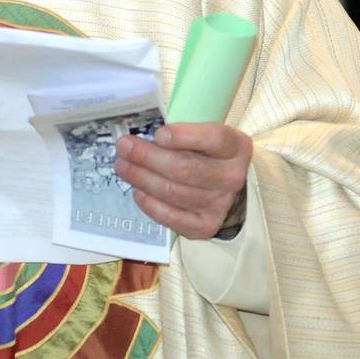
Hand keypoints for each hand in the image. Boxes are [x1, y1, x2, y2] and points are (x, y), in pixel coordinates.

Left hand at [115, 122, 251, 239]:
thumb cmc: (212, 157)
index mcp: (236, 147)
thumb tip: (146, 132)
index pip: (213, 138)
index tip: (158, 133)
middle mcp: (231, 177)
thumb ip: (185, 133)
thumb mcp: (209, 138)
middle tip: (125, 147)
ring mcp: (219, 204)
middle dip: (149, 157)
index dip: (185, 136)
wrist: (231, 192)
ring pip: (173, 192)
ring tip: (123, 166)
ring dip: (142, 178)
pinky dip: (150, 204)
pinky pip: (171, 217)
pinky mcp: (204, 226)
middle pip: (185, 168)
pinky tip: (138, 191)